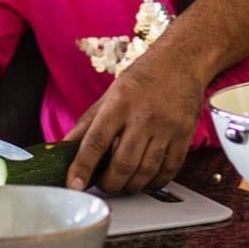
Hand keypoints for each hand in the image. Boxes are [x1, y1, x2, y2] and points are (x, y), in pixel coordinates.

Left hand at [63, 47, 203, 192]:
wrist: (181, 61)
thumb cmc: (142, 78)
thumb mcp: (110, 94)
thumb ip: (87, 123)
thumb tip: (63, 148)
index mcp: (119, 102)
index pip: (96, 141)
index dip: (82, 167)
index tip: (74, 185)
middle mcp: (143, 115)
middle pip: (123, 163)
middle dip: (109, 183)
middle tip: (103, 184)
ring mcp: (166, 127)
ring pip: (146, 171)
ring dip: (131, 186)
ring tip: (122, 184)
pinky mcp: (184, 136)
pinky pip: (169, 170)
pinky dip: (154, 183)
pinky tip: (145, 180)